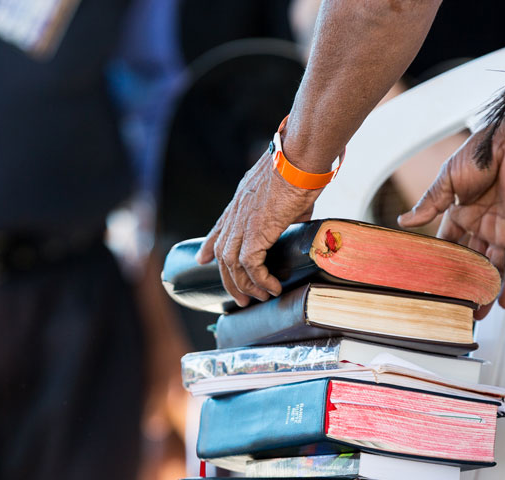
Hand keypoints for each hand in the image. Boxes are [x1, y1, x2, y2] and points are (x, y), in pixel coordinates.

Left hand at [196, 151, 318, 306]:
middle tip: (240, 298)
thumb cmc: (302, 166)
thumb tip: (300, 221)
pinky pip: (250, 264)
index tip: (202, 260)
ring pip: (231, 263)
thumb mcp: (288, 191)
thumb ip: (288, 210)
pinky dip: (260, 280)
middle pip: (221, 253)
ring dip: (244, 285)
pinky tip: (272, 287)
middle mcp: (237, 211)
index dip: (208, 245)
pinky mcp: (256, 230)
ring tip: (258, 298)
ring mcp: (243, 221)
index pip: (219, 227)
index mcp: (242, 199)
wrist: (301, 156)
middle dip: (228, 279)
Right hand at [399, 127, 504, 312]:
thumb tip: (403, 222)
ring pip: (494, 270)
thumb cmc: (482, 153)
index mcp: (461, 214)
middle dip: (464, 286)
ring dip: (486, 292)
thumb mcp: (447, 180)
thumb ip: (429, 204)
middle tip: (454, 309)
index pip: (449, 246)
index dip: (441, 265)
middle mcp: (482, 226)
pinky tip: (503, 303)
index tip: (431, 285)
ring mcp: (503, 232)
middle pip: (471, 264)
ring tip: (476, 316)